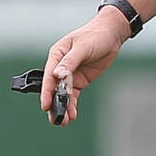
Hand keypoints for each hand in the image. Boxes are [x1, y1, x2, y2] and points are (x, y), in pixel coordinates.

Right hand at [40, 6, 128, 126]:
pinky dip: (72, 105)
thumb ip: (69, 62)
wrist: (111, 35)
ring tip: (64, 121)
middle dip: (54, 104)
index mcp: (56, 55)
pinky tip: (73, 115)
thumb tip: (57, 75)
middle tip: (56, 119)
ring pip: (63, 94)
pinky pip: (73, 95)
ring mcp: (70, 75)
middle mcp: (60, 66)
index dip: (46, 92)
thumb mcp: (82, 47)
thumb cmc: (95, 36)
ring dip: (63, 108)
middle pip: (54, 88)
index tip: (45, 105)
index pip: (49, 76)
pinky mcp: (79, 80)